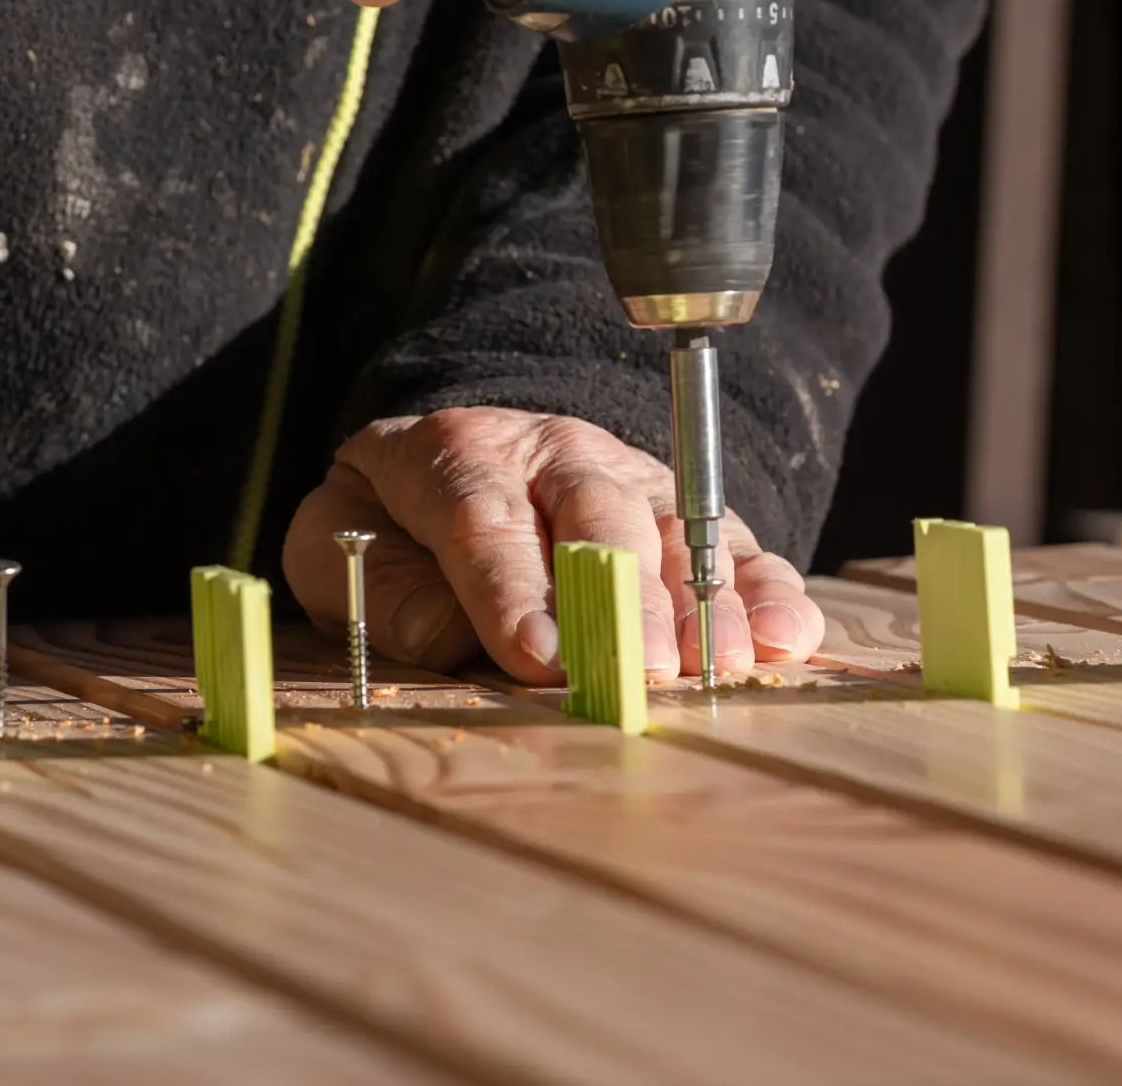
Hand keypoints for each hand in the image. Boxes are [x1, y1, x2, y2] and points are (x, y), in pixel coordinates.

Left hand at [281, 408, 824, 682]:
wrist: (451, 460)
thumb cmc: (390, 520)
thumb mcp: (336, 538)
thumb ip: (376, 582)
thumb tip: (443, 633)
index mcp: (456, 452)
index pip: (483, 515)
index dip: (513, 586)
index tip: (538, 656)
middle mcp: (552, 454)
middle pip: (596, 511)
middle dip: (623, 594)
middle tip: (643, 669)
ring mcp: (626, 478)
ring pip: (673, 526)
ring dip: (706, 599)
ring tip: (725, 665)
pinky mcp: (678, 513)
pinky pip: (730, 544)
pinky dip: (764, 589)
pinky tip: (785, 637)